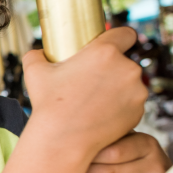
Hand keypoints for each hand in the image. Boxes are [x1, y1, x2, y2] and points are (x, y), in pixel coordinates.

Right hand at [23, 27, 146, 154]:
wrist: (62, 139)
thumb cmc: (48, 103)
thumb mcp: (34, 72)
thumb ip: (36, 55)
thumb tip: (39, 53)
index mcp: (105, 52)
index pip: (126, 33)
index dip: (120, 37)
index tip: (113, 44)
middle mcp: (126, 68)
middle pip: (124, 61)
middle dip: (111, 69)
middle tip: (91, 81)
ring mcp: (136, 91)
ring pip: (128, 83)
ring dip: (117, 88)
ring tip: (94, 101)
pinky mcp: (139, 111)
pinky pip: (131, 103)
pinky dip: (120, 107)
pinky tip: (101, 114)